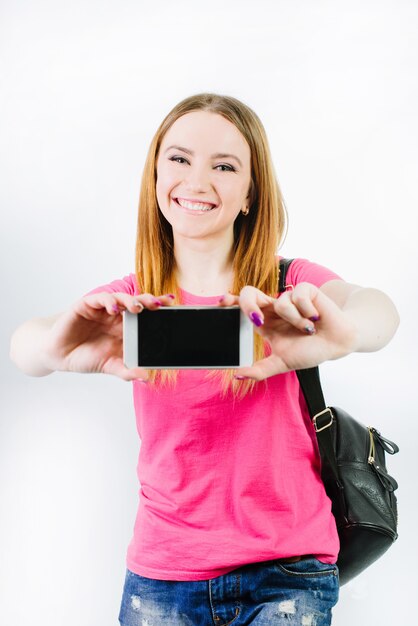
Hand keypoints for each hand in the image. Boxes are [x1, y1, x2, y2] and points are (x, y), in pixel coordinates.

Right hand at [41, 292, 174, 380]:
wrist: (59, 356)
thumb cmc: (86, 357)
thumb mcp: (110, 366)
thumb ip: (127, 371)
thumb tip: (147, 377)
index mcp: (126, 327)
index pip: (146, 315)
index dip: (158, 309)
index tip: (172, 306)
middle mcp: (116, 316)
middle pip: (137, 303)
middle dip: (149, 301)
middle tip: (159, 304)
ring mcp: (102, 309)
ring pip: (120, 299)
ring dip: (130, 301)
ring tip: (138, 308)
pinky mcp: (86, 306)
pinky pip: (100, 300)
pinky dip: (108, 302)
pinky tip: (113, 309)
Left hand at [220, 283, 357, 379]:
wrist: (337, 344)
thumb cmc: (309, 351)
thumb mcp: (282, 363)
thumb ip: (260, 370)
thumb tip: (237, 376)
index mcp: (264, 322)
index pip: (241, 307)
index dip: (230, 301)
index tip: (222, 303)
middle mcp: (273, 308)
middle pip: (249, 293)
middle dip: (250, 304)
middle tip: (258, 319)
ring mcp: (288, 298)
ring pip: (280, 303)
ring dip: (296, 322)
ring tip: (307, 329)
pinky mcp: (305, 291)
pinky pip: (298, 297)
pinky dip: (308, 312)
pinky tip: (316, 318)